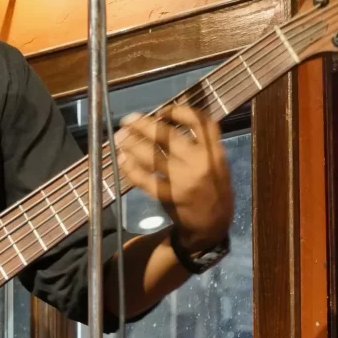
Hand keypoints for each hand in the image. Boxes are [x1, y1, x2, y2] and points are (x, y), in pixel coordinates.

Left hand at [116, 105, 233, 250]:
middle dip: (143, 124)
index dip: (179, 111)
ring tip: (121, 138)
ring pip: (152, 156)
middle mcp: (200, 163)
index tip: (162, 110)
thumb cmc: (211, 189)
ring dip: (132, 144)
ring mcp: (184, 180)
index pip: (200, 122)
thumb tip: (162, 122)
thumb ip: (198, 144)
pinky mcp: (169, 196)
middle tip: (128, 120)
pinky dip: (130, 168)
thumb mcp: (216, 163)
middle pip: (167, 136)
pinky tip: (122, 159)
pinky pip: (144, 178)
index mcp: (214, 152)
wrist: (212, 226)